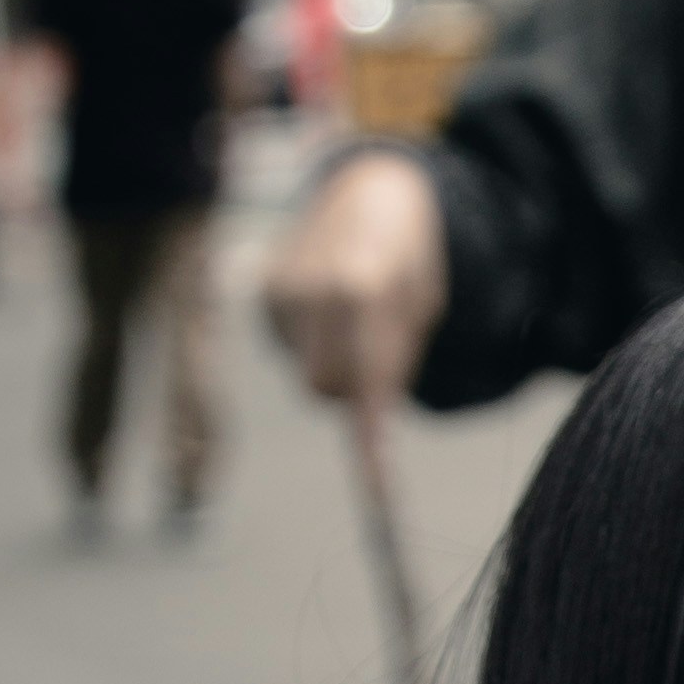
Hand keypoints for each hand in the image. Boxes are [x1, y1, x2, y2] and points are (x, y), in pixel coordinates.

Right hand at [261, 151, 444, 415]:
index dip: (369, 441)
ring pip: (306, 371)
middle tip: (380, 355)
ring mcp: (279, 289)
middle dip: (353, 388)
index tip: (377, 494)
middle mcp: (311, 289)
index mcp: (363, 289)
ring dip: (333, 359)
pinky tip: (327, 304)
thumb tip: (367, 416)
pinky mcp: (262, 292)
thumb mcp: (421, 306)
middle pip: (324, 388)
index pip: (362, 383)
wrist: (369, 189)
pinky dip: (312, 339)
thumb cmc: (407, 258)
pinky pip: (289, 348)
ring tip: (354, 313)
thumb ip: (394, 359)